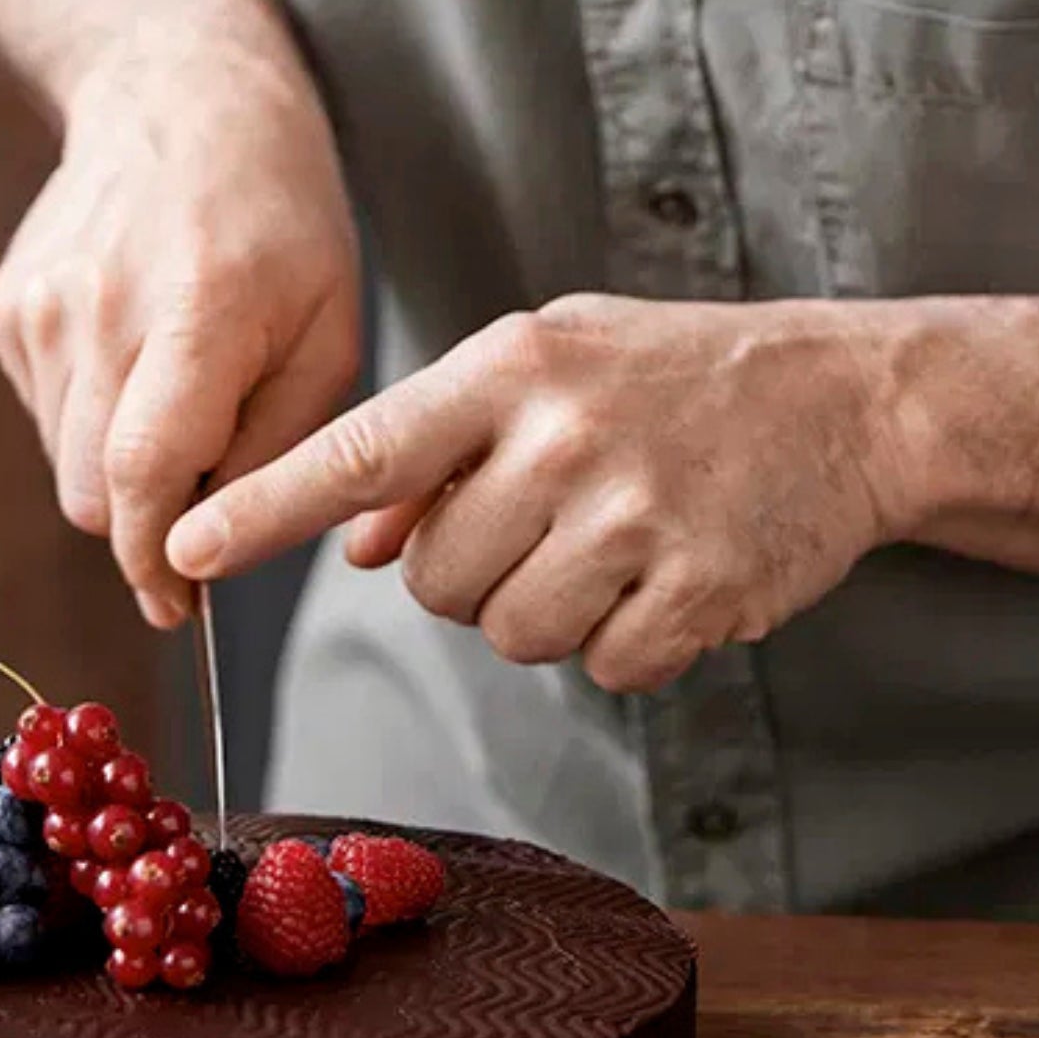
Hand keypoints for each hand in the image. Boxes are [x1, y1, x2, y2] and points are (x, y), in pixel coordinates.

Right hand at [0, 27, 360, 626]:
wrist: (180, 93)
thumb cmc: (279, 217)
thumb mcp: (330, 330)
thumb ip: (276, 448)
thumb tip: (216, 547)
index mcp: (195, 314)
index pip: (145, 477)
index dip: (156, 562)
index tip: (180, 604)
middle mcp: (98, 313)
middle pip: (93, 495)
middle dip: (145, 525)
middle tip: (203, 493)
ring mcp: (40, 310)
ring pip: (67, 464)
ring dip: (121, 471)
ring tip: (180, 397)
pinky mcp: (10, 309)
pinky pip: (47, 416)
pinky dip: (93, 421)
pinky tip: (136, 357)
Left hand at [166, 294, 917, 691]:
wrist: (853, 397)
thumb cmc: (672, 381)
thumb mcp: (549, 371)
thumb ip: (441, 452)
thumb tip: (353, 546)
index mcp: (509, 370)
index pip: (358, 449)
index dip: (265, 509)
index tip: (185, 547)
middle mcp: (561, 436)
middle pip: (433, 583)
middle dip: (473, 577)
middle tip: (554, 522)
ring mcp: (633, 514)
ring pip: (510, 635)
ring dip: (549, 614)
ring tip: (617, 545)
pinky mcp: (698, 587)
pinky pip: (604, 667)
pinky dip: (628, 644)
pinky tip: (672, 576)